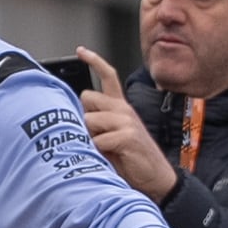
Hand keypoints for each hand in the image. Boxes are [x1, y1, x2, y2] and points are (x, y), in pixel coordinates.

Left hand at [77, 48, 175, 200]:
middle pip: (87, 98)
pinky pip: (97, 139)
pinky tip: (107, 156)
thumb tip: (73, 117)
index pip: (108, 76)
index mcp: (119, 107)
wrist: (154, 177)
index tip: (81, 50)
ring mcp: (127, 121)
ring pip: (89, 119)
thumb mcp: (109, 137)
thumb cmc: (127, 158)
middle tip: (94, 136)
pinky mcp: (128, 136)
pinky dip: (96, 150)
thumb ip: (95, 124)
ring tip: (102, 149)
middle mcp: (123, 109)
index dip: (94, 61)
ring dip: (89, 137)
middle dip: (83, 117)